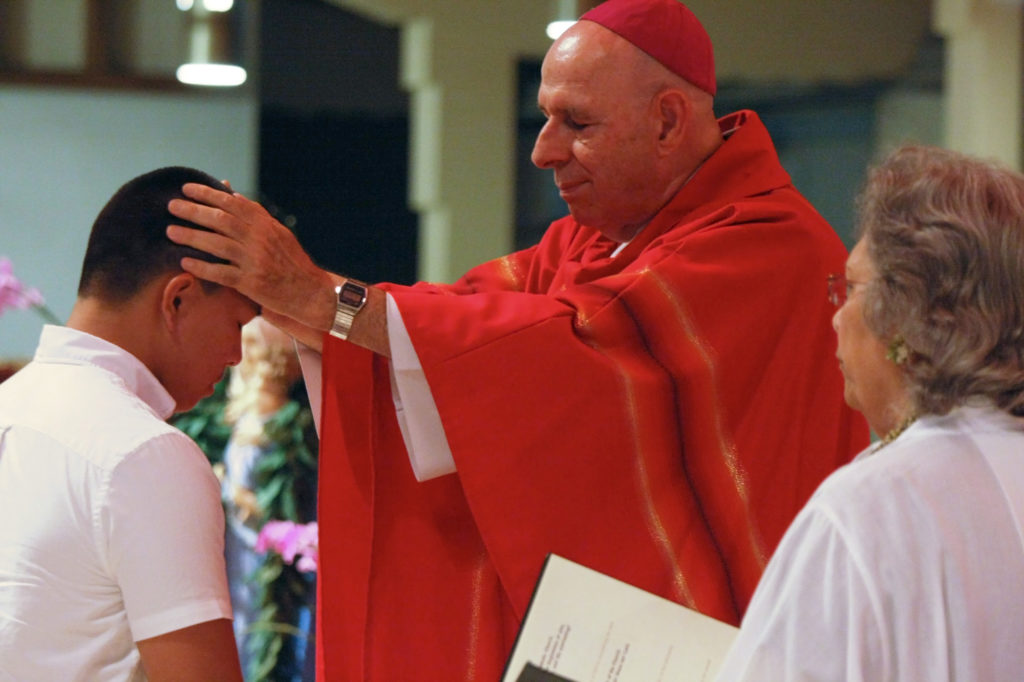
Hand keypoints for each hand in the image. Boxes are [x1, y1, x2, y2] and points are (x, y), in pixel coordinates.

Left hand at [166, 183, 337, 332]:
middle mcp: (259, 240)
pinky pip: (220, 273)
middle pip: (221, 221)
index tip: (186, 189)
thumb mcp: (278, 232)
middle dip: (194, 212)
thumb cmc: (292, 261)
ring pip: (217, 245)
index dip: (208, 194)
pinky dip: (202, 267)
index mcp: (265, 225)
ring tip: (171, 231)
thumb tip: (230, 193)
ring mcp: (254, 261)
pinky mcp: (251, 283)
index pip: (232, 203)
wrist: (310, 292)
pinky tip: (185, 262)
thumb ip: (254, 213)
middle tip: (171, 206)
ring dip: (191, 237)